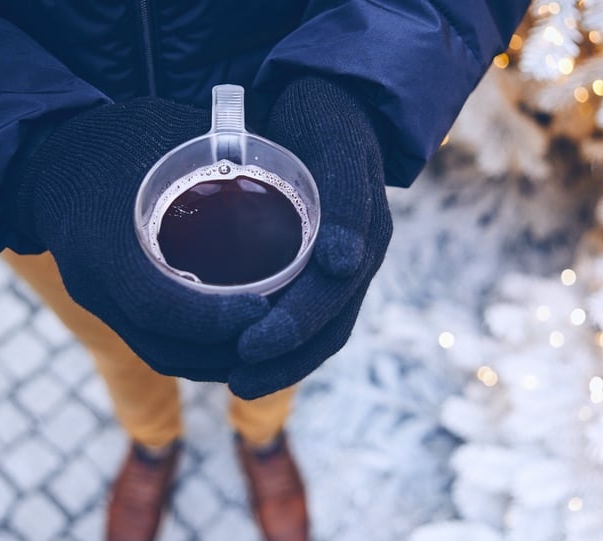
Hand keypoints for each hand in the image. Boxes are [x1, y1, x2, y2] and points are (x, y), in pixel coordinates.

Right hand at [11, 99, 269, 379]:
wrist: (46, 155)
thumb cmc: (115, 137)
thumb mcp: (166, 132)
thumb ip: (222, 153)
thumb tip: (296, 167)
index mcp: (105, 242)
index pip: (158, 305)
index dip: (213, 319)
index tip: (263, 310)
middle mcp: (96, 283)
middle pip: (166, 346)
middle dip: (226, 351)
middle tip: (280, 335)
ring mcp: (98, 301)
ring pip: (161, 353)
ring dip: (215, 359)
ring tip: (268, 342)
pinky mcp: (106, 306)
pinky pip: (154, 344)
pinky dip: (197, 350)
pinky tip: (238, 338)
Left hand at [229, 77, 392, 397]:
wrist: (335, 97)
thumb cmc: (328, 117)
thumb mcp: (337, 148)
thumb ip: (343, 202)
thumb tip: (341, 266)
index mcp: (366, 240)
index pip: (332, 305)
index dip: (292, 334)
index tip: (247, 350)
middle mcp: (357, 260)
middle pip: (328, 329)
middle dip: (285, 361)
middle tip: (236, 382)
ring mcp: (343, 263)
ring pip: (320, 329)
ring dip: (283, 360)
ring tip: (238, 379)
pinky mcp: (322, 260)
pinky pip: (307, 308)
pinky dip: (282, 335)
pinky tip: (244, 345)